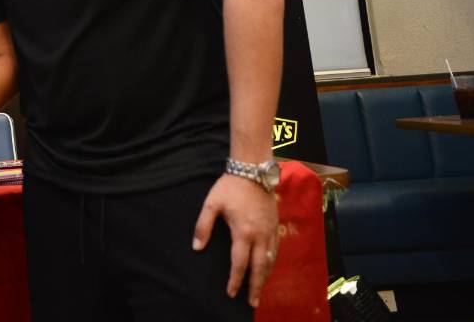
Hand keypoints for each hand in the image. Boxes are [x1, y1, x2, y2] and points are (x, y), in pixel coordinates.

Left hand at [192, 174, 278, 307]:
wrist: (253, 171)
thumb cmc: (229, 187)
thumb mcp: (211, 204)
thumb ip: (203, 226)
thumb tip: (196, 247)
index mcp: (243, 232)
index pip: (239, 263)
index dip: (235, 280)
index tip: (230, 292)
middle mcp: (260, 235)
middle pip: (259, 268)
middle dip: (255, 287)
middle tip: (251, 303)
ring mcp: (270, 231)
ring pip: (270, 261)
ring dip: (265, 278)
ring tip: (259, 291)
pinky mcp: (275, 226)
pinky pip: (276, 251)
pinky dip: (272, 264)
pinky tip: (267, 269)